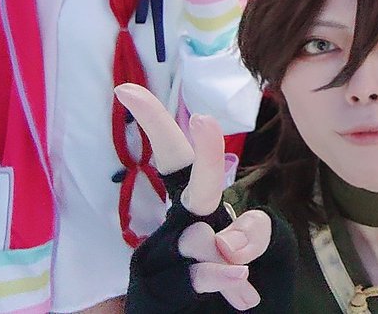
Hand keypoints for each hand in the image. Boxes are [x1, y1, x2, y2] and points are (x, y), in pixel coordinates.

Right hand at [114, 84, 273, 309]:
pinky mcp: (164, 288)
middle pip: (189, 184)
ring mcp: (167, 256)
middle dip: (202, 151)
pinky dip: (222, 281)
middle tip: (205, 121)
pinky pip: (195, 278)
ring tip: (240, 268)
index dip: (155, 122)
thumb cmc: (228, 272)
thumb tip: (235, 238)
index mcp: (193, 204)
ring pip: (195, 237)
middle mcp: (176, 224)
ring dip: (223, 248)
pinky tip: (242, 289)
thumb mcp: (251, 248)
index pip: (175, 158)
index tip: (126, 88)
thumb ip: (250, 235)